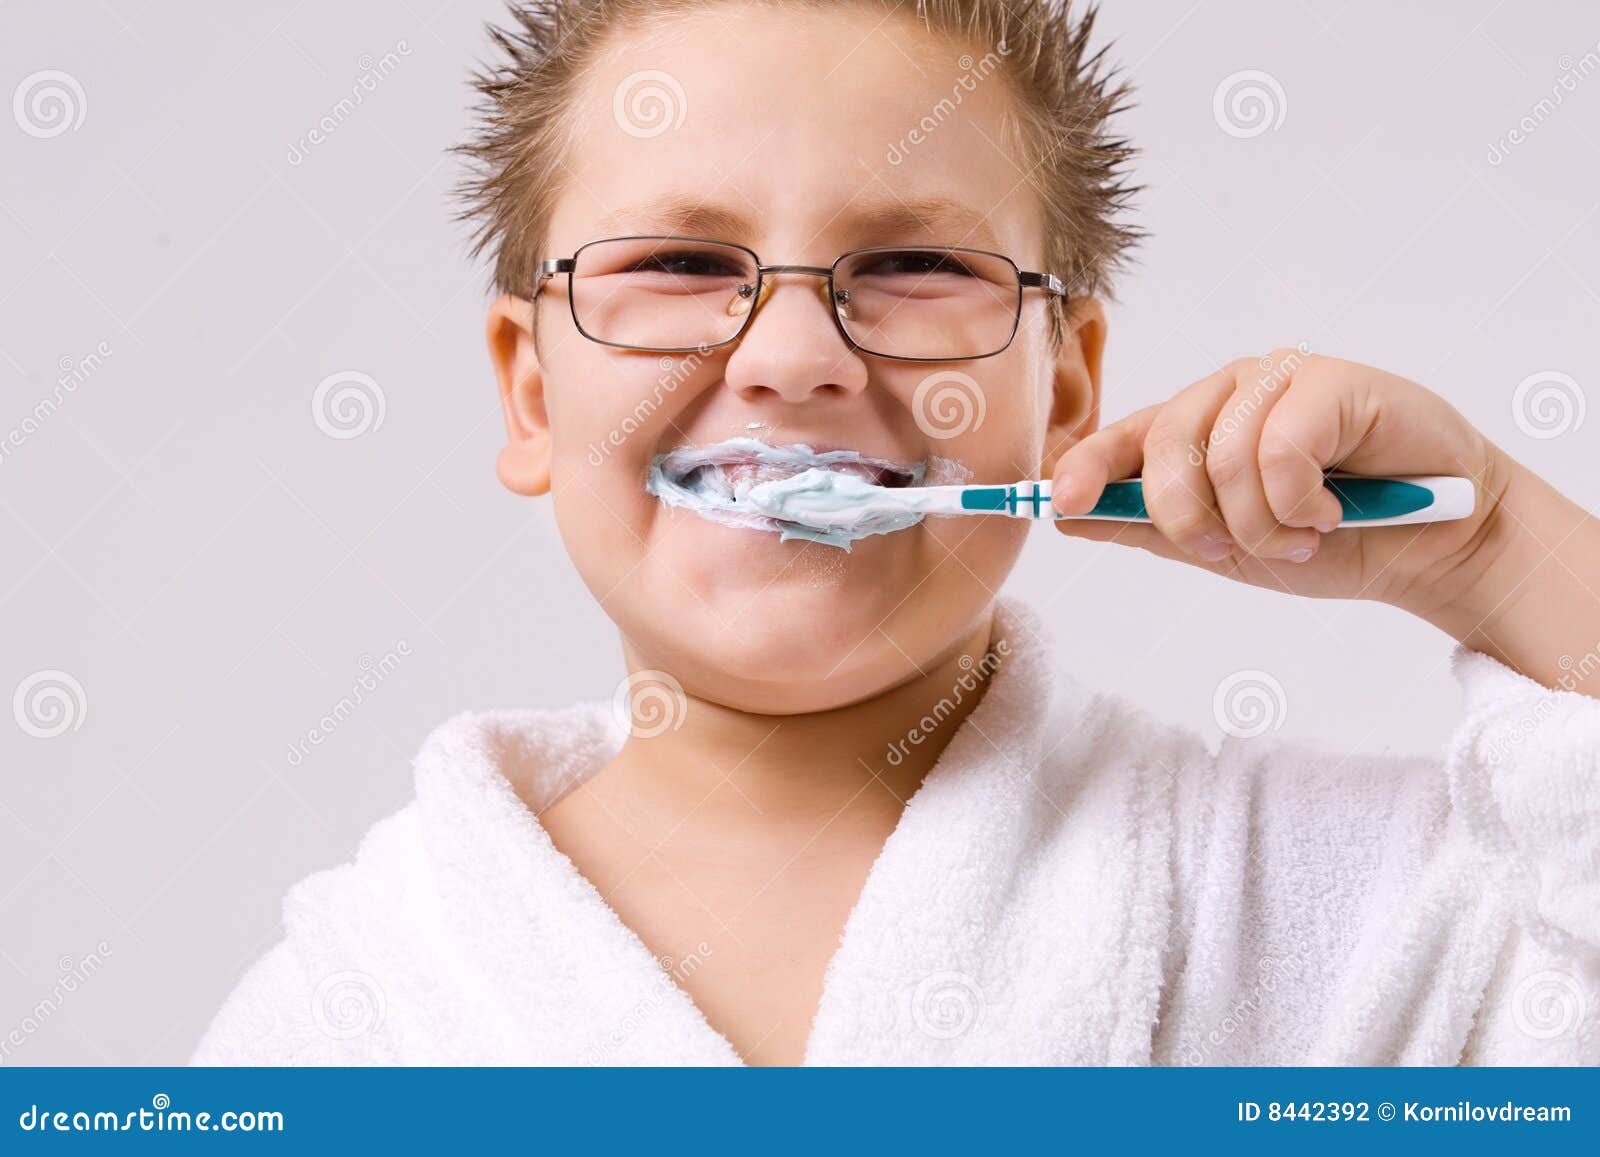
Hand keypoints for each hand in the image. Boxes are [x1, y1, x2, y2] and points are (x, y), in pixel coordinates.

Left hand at [1050, 350, 1505, 613]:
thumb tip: (1067, 516)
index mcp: (1191, 430)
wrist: (1430, 547)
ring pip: (1222, 456)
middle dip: (1189, 519)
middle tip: (1234, 551)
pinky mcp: (1330, 381)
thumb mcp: (1225, 547)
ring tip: (1301, 538)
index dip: (1084, 468)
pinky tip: (1330, 513)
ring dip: (1260, 523)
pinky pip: (1278, 448)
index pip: (1119, 441)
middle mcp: (1225, 396)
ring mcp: (1277, 381)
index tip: (1059, 504)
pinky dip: (1298, 502)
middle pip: (1162, 448)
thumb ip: (1150, 528)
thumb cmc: (1326, 541)